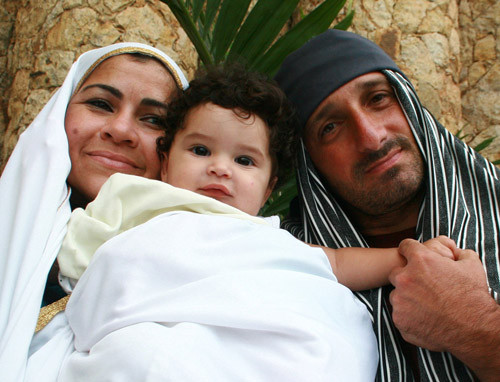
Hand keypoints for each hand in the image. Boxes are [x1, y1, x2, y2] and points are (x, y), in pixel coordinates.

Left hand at [389, 239, 499, 379]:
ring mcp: (400, 300)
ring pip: (397, 296)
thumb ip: (459, 254)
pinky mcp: (399, 320)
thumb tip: (457, 252)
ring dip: (407, 299)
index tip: (411, 256)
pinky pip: (400, 315)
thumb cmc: (473, 297)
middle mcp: (405, 278)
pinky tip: (425, 319)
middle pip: (396, 273)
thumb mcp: (471, 266)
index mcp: (420, 260)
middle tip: (423, 287)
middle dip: (406, 278)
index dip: (410, 250)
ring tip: (427, 306)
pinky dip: (409, 317)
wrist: (474, 329)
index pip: (405, 246)